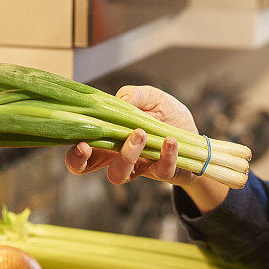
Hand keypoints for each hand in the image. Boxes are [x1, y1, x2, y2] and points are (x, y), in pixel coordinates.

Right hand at [64, 85, 197, 184]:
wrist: (196, 136)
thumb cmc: (168, 116)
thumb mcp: (152, 97)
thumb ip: (135, 94)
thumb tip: (122, 98)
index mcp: (108, 138)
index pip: (80, 151)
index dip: (72, 153)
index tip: (79, 143)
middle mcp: (117, 156)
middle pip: (86, 169)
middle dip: (80, 162)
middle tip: (88, 146)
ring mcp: (139, 167)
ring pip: (120, 174)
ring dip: (126, 154)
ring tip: (141, 133)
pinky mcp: (162, 172)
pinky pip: (161, 170)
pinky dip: (166, 154)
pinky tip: (171, 140)